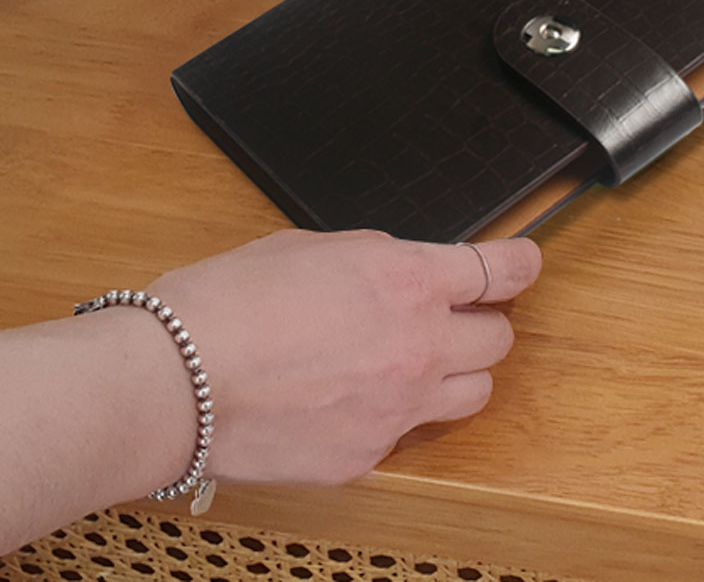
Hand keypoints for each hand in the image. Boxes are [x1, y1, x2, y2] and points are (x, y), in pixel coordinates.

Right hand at [145, 228, 541, 484]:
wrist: (176, 378)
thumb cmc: (231, 301)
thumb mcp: (313, 248)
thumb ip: (377, 260)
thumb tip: (402, 271)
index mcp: (407, 280)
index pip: (500, 269)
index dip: (522, 263)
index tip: (527, 263)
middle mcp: (419, 344)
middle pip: (499, 338)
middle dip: (481, 321)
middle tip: (450, 317)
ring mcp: (400, 407)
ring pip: (475, 392)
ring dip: (457, 372)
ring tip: (414, 363)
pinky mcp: (370, 455)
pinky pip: (410, 434)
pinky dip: (397, 415)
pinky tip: (353, 401)